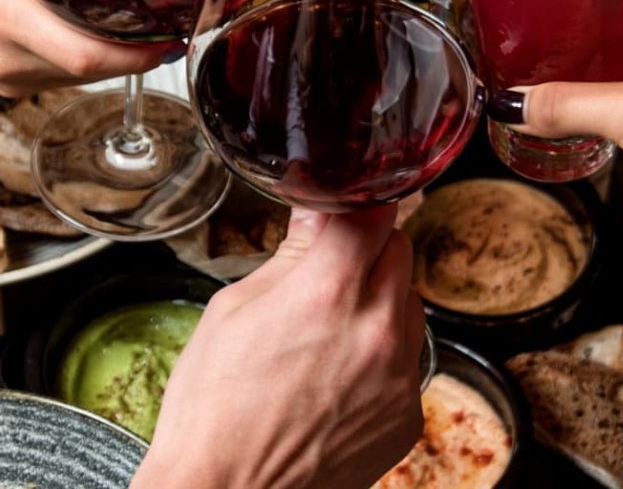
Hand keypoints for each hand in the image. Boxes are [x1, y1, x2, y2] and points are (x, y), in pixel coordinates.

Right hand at [0, 0, 167, 94]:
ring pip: (79, 78)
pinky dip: (82, 61)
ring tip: (140, 25)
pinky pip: (56, 79)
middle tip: (171, 20)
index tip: (176, 31)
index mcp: (5, 17)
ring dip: (113, 58)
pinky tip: (90, 34)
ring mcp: (4, 83)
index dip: (143, 52)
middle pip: (97, 71)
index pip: (93, 53)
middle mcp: (10, 61)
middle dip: (141, 52)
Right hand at [139, 207, 424, 488]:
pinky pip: (407, 361)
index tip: (341, 213)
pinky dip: (382, 359)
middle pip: (399, 251)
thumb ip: (291, 254)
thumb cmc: (214, 410)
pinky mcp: (407, 415)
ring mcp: (400, 377)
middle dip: (366, 252)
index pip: (376, 211)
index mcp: (328, 293)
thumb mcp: (233, 309)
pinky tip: (337, 379)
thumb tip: (318, 210)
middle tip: (325, 276)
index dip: (355, 206)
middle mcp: (377, 330)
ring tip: (325, 337)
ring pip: (408, 306)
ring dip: (378, 304)